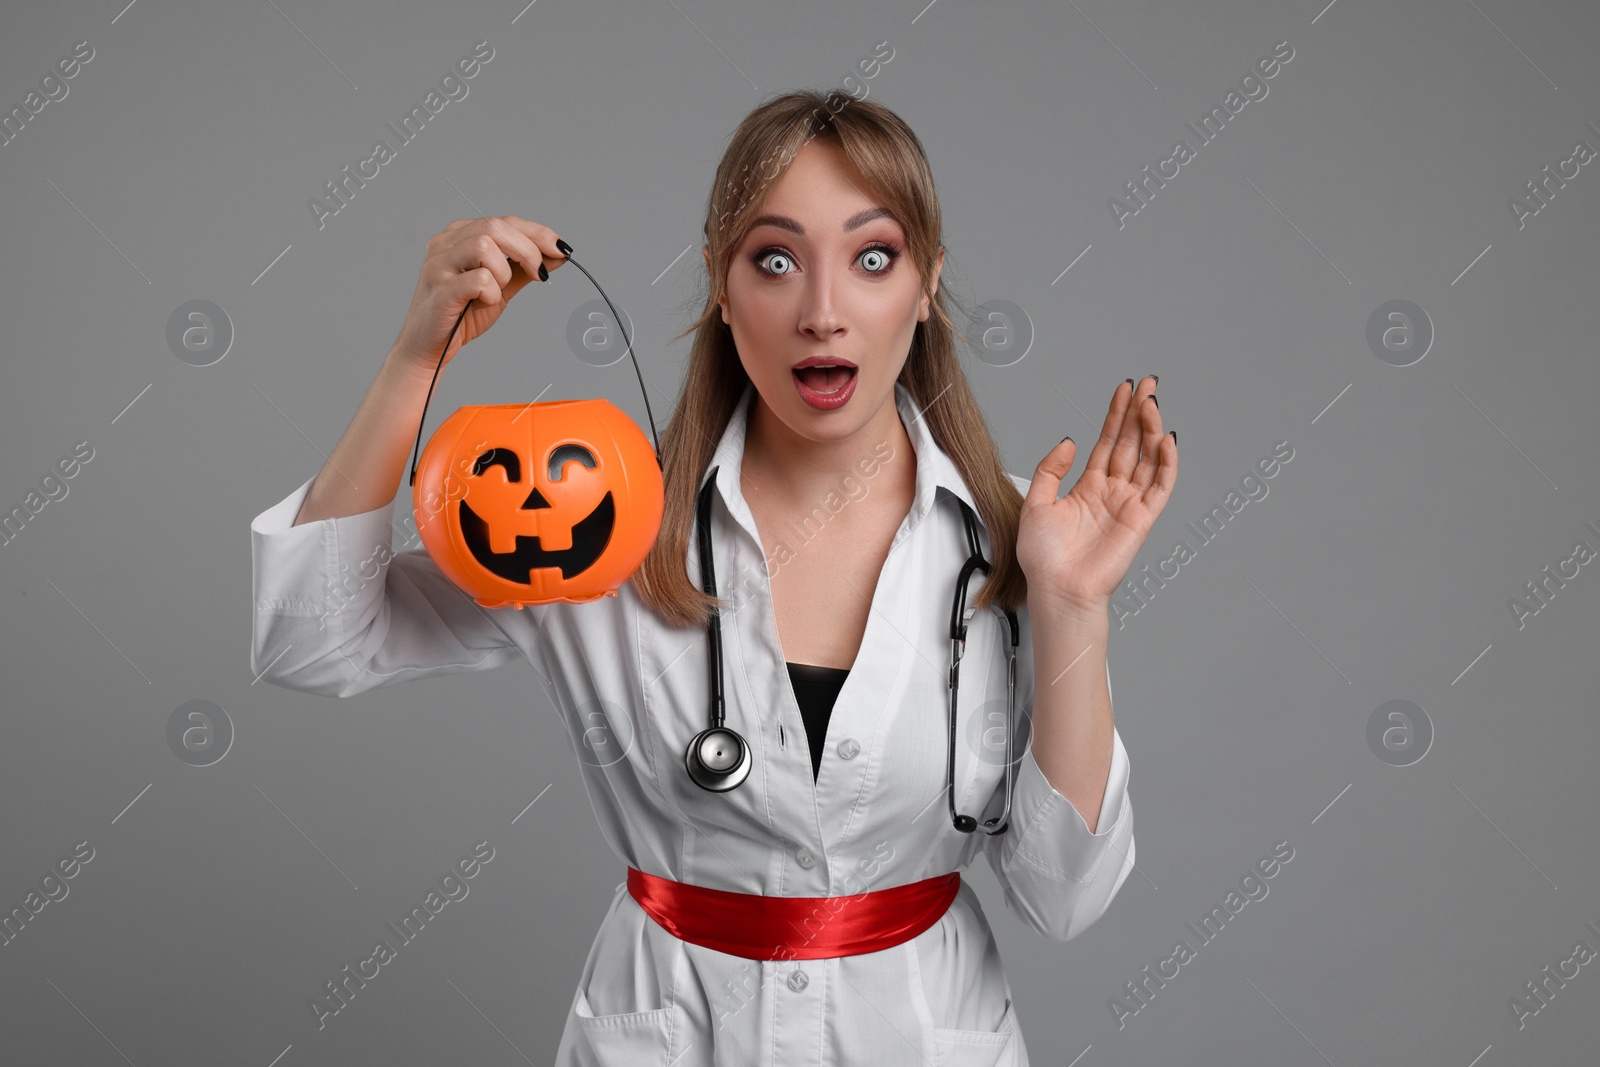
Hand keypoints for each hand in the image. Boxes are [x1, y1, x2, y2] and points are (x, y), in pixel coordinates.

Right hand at [389, 216, 570, 374]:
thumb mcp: (501, 286)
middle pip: (495, 226)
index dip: (537, 232)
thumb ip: (525, 269)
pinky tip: (483, 303)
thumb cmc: (462, 314)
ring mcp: (439, 264)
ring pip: (485, 247)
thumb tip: (557, 255)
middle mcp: (445, 243)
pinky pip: (479, 279)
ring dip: (504, 272)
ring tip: (497, 292)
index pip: (504, 221)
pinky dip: (492, 293)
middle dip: (528, 249)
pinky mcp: (440, 288)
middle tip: (541, 274)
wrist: (431, 347)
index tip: (561, 248)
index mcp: (459, 235)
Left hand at [1016, 375, 1176, 616]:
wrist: (1057, 590)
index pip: (1108, 442)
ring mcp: (1128, 504)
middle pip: (1131, 444)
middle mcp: (1112, 492)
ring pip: (1148, 459)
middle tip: (1148, 384)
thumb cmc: (1044, 558)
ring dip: (1152, 430)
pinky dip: (1167, 463)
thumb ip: (1050, 469)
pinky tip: (1166, 440)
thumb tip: (1069, 441)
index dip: (1116, 415)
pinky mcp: (1141, 520)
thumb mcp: (1035, 503)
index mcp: (1088, 487)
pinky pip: (1160, 487)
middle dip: (1139, 412)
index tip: (1124, 390)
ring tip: (1151, 403)